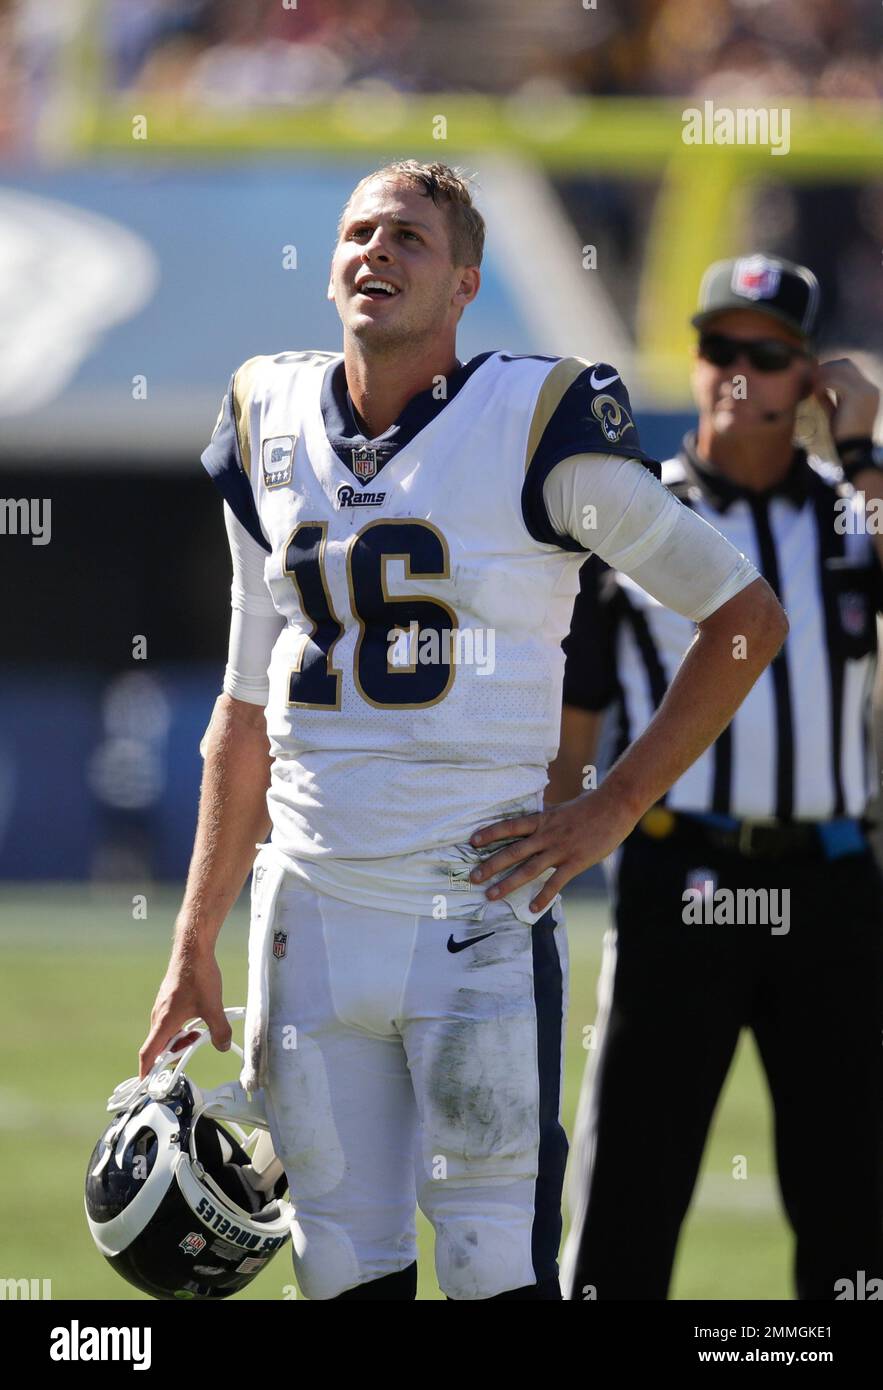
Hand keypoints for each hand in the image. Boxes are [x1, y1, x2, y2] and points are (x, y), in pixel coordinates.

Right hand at [138, 949, 230, 1078]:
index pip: (148, 1054)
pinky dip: (181, 1027)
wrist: (192, 949)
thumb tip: (223, 1046)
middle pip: (160, 1046)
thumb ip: (219, 1030)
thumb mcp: (213, 1007)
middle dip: (176, 1052)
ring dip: (181, 1038)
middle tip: (196, 1044)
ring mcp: (161, 1007)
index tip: (146, 1085)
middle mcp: (158, 1016)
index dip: (146, 1072)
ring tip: (201, 1031)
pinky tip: (198, 1019)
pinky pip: (170, 1022)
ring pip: (167, 1033)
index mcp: (164, 1022)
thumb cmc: (198, 976)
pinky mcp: (168, 1000)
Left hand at [469, 790, 636, 913]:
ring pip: (529, 869)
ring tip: (491, 895)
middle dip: (491, 864)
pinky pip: (556, 882)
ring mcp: (560, 849)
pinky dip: (544, 897)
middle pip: (513, 851)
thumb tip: (528, 823)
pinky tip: (533, 909)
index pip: (510, 826)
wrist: (614, 806)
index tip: (472, 841)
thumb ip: (544, 819)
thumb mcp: (560, 810)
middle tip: (473, 877)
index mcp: (542, 819)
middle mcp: (547, 834)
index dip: (490, 833)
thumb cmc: (588, 807)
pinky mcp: (575, 862)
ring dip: (508, 884)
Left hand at [815, 358, 879, 442]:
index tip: (815, 377)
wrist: (854, 450)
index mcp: (868, 391)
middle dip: (825, 368)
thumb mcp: (837, 413)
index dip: (831, 369)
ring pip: (839, 369)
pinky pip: (834, 381)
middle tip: (810, 377)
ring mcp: (864, 390)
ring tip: (810, 384)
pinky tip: (814, 392)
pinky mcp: (855, 396)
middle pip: (845, 364)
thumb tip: (816, 387)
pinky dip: (822, 385)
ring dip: (822, 375)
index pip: (849, 368)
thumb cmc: (844, 434)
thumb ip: (829, 399)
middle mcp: (869, 388)